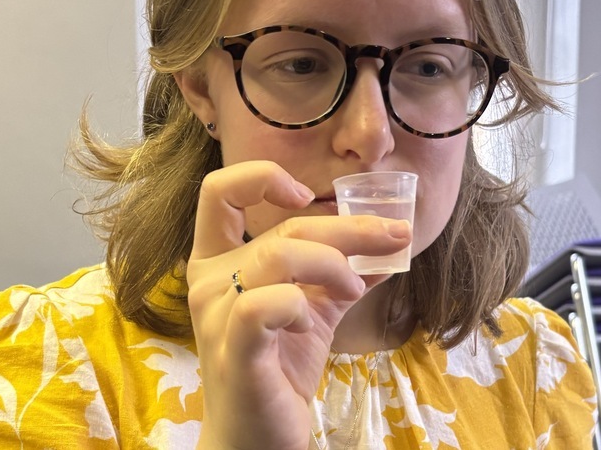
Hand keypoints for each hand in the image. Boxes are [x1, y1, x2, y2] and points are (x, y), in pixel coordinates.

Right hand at [187, 160, 410, 449]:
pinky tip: (313, 321)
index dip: (262, 177)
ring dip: (333, 264)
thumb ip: (341, 271)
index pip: (219, 191)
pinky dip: (300, 303)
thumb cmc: (279, 368)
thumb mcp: (314, 308)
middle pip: (280, 227)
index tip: (306, 196)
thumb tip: (392, 237)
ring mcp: (215, 317)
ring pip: (277, 255)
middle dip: (349, 229)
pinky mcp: (233, 352)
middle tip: (393, 237)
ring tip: (355, 291)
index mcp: (216, 262)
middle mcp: (207, 282)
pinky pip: (263, 305)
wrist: (259, 440)